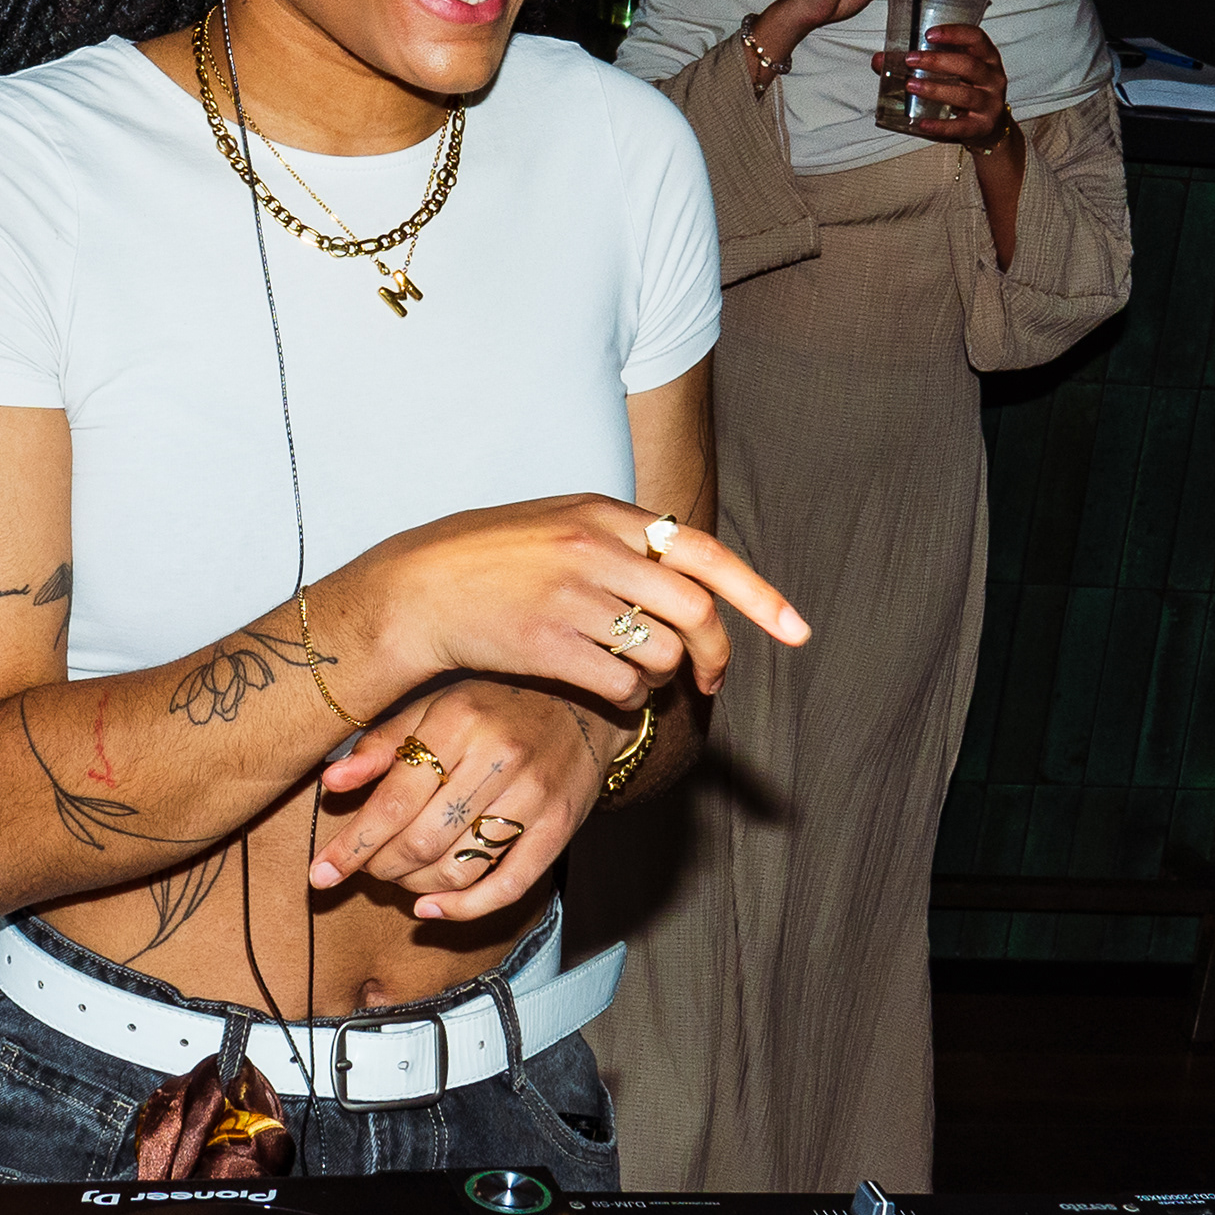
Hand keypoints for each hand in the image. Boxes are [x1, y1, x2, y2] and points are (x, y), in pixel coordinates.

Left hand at [310, 679, 620, 920]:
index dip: (352, 846)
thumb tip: (332, 783)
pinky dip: (464, 909)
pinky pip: (508, 885)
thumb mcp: (432, 706)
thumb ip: (382, 744)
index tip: (320, 874)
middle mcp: (497, 757)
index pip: (392, 800)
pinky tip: (431, 909)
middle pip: (422, 841)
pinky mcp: (560, 826)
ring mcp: (534, 794)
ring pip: (459, 868)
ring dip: (416, 888)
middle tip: (369, 869)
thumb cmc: (494, 704)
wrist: (583, 700)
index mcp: (457, 720)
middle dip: (381, 867)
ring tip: (401, 879)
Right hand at [334, 496, 808, 716]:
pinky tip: (600, 690)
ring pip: (662, 655)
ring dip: (659, 679)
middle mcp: (595, 550)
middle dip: (716, 655)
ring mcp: (571, 598)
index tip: (796, 631)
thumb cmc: (493, 560)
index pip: (706, 554)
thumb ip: (624, 543)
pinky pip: (623, 688)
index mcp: (605, 514)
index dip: (759, 596)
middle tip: (713, 680)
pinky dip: (626, 700)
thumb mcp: (562, 526)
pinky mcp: (548, 645)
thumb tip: (695, 578)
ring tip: (626, 673)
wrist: (418, 588)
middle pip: (696, 612)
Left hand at [880, 20, 1016, 153]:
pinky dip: (940, 125)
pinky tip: (922, 123)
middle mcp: (992, 79)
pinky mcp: (981, 127)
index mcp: (986, 58)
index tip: (929, 34)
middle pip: (968, 65)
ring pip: (964, 95)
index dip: (954, 33)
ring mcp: (989, 104)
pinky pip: (960, 127)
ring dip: (935, 89)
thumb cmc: (967, 92)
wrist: (987, 127)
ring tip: (911, 86)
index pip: (976, 38)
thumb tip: (880, 60)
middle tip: (911, 60)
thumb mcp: (950, 74)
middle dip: (937, 61)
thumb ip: (919, 64)